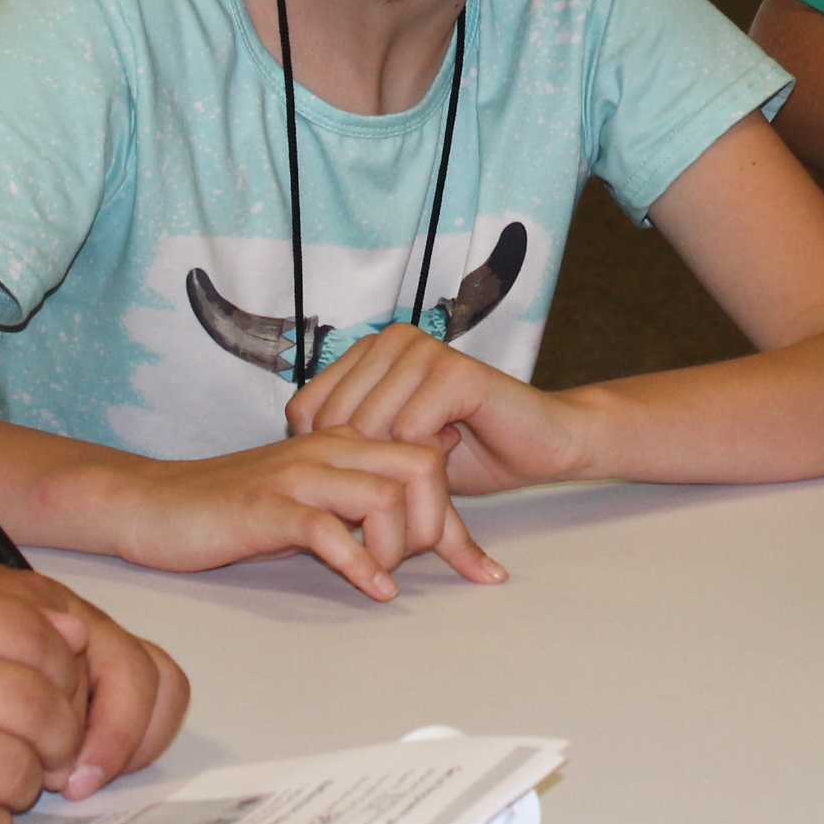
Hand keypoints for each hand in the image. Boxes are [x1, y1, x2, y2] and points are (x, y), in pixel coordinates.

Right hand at [108, 430, 505, 601]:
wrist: (154, 505)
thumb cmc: (232, 510)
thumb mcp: (308, 503)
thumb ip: (360, 503)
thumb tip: (421, 518)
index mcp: (344, 444)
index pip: (428, 462)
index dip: (460, 523)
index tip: (484, 571)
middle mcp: (329, 449)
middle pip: (424, 466)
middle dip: (439, 525)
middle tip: (416, 567)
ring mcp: (299, 475)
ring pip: (386, 494)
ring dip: (400, 546)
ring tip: (386, 578)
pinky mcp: (268, 507)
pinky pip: (330, 529)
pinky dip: (360, 564)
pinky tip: (370, 588)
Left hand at [287, 325, 588, 495]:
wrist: (542, 444)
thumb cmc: (467, 452)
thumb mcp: (391, 451)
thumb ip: (345, 447)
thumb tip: (281, 470)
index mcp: (368, 350)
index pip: (303, 413)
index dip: (328, 461)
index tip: (369, 479)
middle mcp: (390, 339)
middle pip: (334, 425)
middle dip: (364, 472)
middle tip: (406, 484)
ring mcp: (423, 349)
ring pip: (369, 430)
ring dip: (396, 471)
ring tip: (432, 469)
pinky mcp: (454, 369)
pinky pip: (409, 431)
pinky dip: (425, 462)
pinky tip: (455, 451)